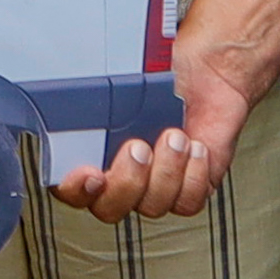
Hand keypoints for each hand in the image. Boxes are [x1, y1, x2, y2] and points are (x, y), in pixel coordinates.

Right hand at [53, 43, 251, 221]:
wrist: (208, 70)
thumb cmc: (166, 70)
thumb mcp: (126, 75)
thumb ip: (99, 92)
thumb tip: (83, 88)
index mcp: (95, 148)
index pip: (70, 186)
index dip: (75, 188)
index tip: (92, 173)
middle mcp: (122, 172)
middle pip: (109, 208)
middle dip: (126, 183)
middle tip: (139, 148)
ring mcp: (155, 184)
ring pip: (151, 206)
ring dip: (166, 171)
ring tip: (176, 136)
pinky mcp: (189, 188)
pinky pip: (187, 202)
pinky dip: (193, 175)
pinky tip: (195, 147)